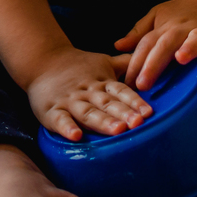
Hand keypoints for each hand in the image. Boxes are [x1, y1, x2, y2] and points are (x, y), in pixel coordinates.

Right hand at [23, 46, 151, 140]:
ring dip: (102, 122)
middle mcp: (88, 92)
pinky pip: (59, 120)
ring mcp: (69, 101)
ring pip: (87, 112)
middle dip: (123, 113)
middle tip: (138, 123)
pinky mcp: (51, 111)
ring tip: (117, 131)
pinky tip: (76, 136)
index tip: (147, 112)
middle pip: (107, 103)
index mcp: (102, 82)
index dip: (134, 101)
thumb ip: (126, 64)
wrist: (41, 60)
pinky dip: (66, 128)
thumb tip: (154, 60)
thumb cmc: (77, 66)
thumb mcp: (103, 62)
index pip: (120, 91)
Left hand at [113, 0, 196, 90]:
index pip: (147, 44)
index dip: (135, 63)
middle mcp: (183, 28)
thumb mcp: (158, 17)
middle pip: (166, 43)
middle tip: (143, 83)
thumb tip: (117, 46)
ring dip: (188, 48)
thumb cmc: (183, 12)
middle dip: (154, 64)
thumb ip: (140, 33)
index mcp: (165, 27)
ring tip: (180, 59)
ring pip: (195, 39)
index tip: (127, 82)